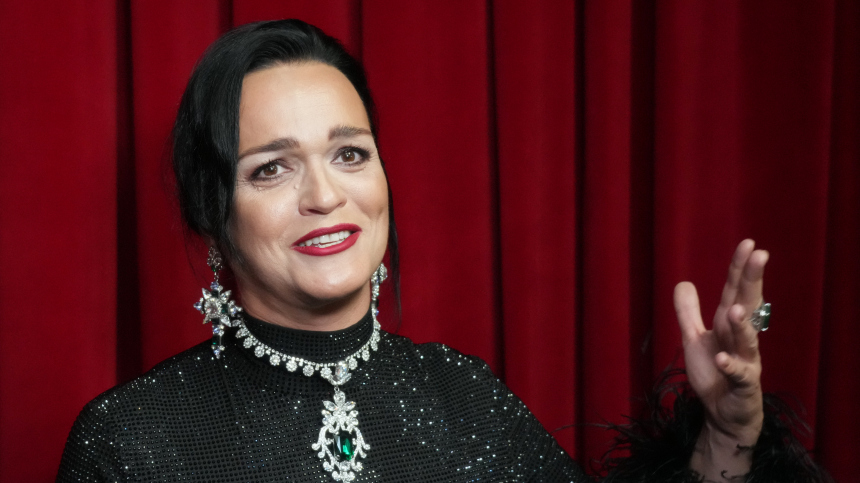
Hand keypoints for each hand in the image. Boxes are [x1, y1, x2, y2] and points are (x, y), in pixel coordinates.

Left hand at [675, 239, 766, 477]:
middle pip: (747, 306)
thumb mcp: (693, 338)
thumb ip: (688, 312)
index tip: (749, 244)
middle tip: (760, 256)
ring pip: (746, 340)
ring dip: (741, 325)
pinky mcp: (743, 386)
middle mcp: (741, 339)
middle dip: (752, 282)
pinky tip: (723, 358)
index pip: (735, 291)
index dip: (740, 269)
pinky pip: (738, 375)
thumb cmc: (713, 373)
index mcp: (728, 325)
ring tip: (734, 308)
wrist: (723, 414)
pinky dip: (730, 366)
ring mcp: (745, 361)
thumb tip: (683, 282)